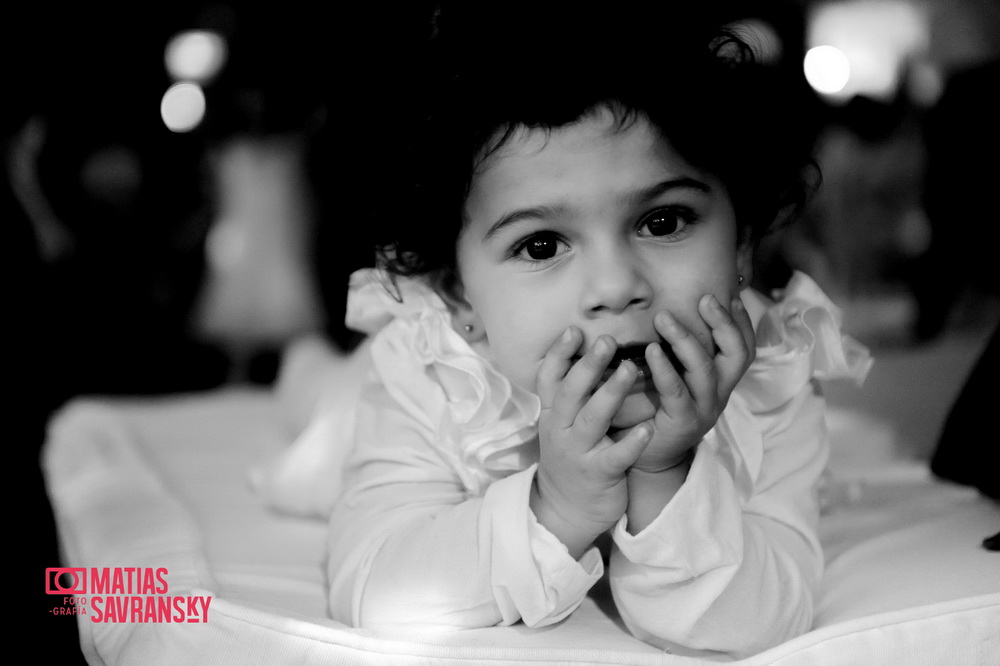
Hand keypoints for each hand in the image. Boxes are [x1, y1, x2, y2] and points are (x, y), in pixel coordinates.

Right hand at [530, 327, 652, 557]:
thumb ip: (573, 395)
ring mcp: (578, 453)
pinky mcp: (599, 474)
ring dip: (610, 392)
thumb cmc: (572, 458)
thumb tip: (589, 352)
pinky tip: (647, 427)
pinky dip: (631, 441)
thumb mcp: (562, 426)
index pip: (549, 379)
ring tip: (631, 369)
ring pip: (592, 419)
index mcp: (553, 415)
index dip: (559, 354)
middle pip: (570, 392)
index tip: (574, 329)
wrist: (565, 511)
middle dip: (588, 365)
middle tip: (607, 340)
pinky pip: (615, 455)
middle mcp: (560, 430)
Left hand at [632, 294, 755, 472]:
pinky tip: (650, 350)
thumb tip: (675, 305)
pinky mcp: (682, 422)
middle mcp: (720, 392)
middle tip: (704, 298)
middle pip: (737, 354)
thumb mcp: (678, 374)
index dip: (742, 320)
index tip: (730, 293)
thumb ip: (681, 348)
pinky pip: (676, 391)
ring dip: (686, 339)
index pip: (744, 346)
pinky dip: (664, 368)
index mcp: (723, 379)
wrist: (648, 454)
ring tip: (663, 317)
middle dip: (724, 323)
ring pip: (705, 369)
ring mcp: (704, 408)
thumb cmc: (659, 406)